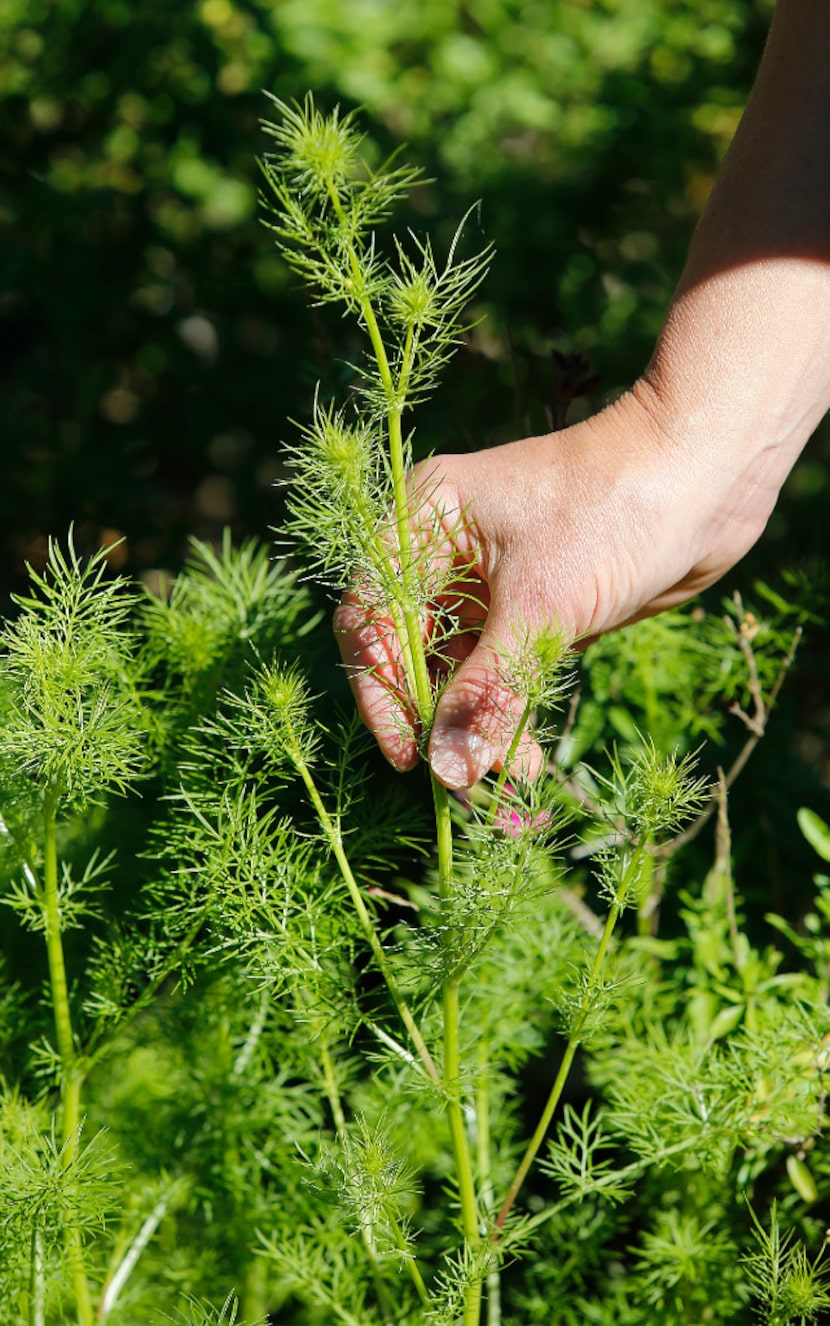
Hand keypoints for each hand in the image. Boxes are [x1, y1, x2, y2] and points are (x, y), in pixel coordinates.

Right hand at [334, 383, 780, 789]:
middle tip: (462, 785)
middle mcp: (445, 553)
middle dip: (436, 722)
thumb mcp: (542, 605)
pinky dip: (509, 718)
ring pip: (459, 675)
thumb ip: (487, 691)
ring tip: (509, 785)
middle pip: (411, 655)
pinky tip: (526, 763)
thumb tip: (446, 770)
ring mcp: (488, 584)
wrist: (710, 479)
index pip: (370, 618)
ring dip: (477, 731)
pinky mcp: (531, 611)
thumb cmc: (615, 510)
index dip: (379, 690)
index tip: (407, 754)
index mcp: (424, 522)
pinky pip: (501, 677)